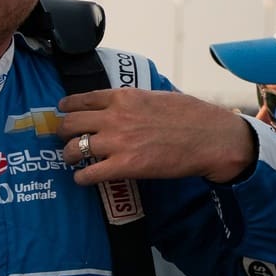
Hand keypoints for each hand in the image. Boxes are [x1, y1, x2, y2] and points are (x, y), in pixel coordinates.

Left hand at [55, 89, 257, 185]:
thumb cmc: (191, 116)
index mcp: (123, 97)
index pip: (81, 99)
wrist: (212, 138)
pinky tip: (83, 178)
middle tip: (66, 139)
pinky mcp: (125, 166)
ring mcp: (118, 142)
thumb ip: (133, 101)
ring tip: (72, 159)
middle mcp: (115, 117)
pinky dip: (81, 178)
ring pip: (74, 148)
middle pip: (70, 124)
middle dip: (63, 133)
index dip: (67, 108)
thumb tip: (121, 105)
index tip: (62, 112)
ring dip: (69, 155)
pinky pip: (88, 174)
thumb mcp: (157, 96)